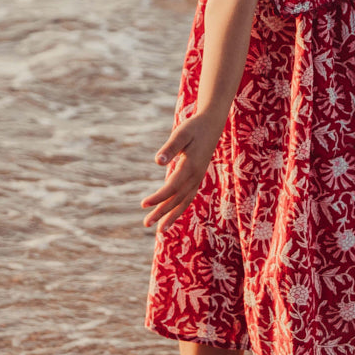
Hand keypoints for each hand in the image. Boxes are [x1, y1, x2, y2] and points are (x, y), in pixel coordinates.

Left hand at [141, 112, 223, 232]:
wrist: (211, 124)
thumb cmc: (194, 127)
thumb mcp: (181, 134)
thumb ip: (170, 148)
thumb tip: (158, 161)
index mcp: (190, 167)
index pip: (171, 187)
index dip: (157, 198)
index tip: (143, 205)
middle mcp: (195, 176)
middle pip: (177, 199)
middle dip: (162, 213)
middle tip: (146, 224)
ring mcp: (197, 178)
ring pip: (184, 202)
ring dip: (171, 215)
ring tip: (160, 229)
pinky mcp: (196, 178)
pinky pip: (188, 197)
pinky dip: (179, 208)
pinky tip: (171, 215)